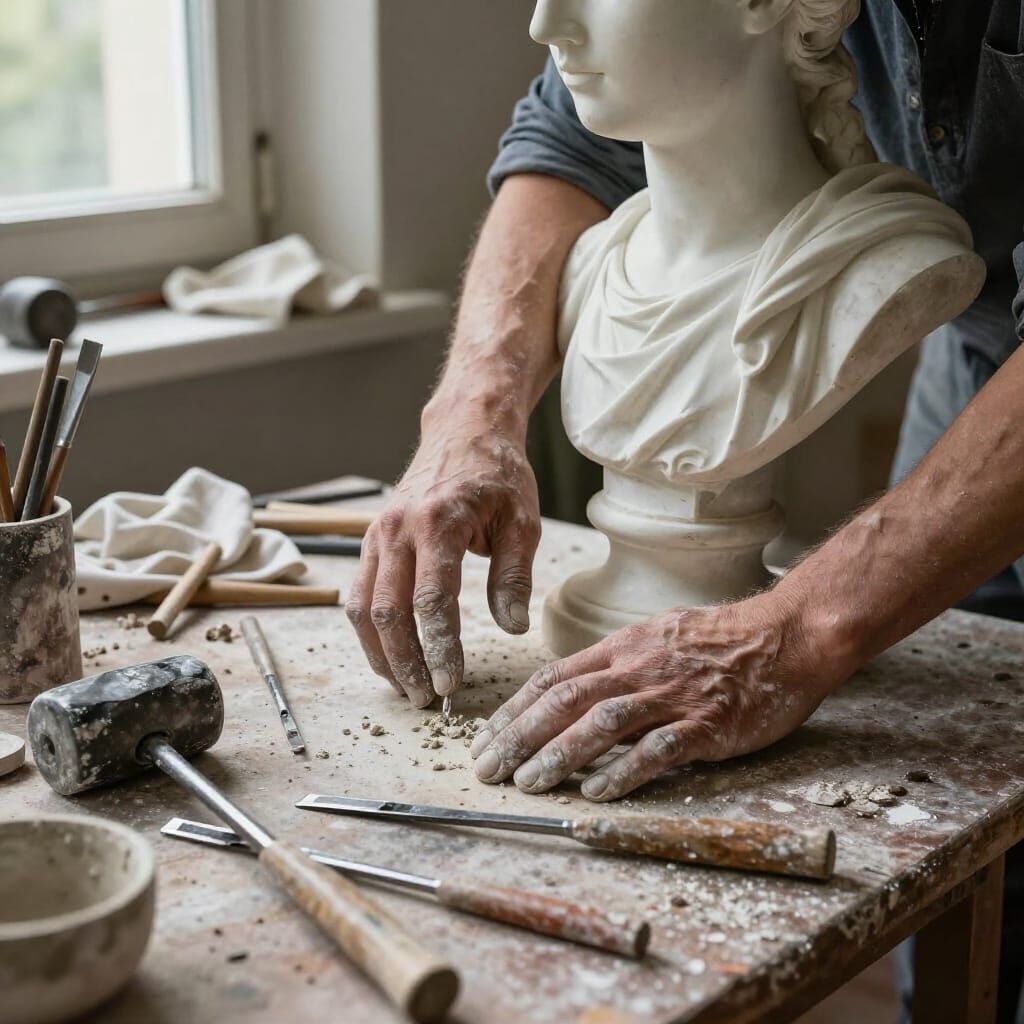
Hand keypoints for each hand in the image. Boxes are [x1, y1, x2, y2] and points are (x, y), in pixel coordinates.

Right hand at [346, 423, 540, 707]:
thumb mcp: (522, 521)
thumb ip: (513, 576)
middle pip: (388, 611)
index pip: (431, 600)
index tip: (451, 685)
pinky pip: (357, 595)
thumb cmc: (497, 476)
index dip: (439, 649)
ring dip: (381, 654)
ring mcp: (377, 534)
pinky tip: (390, 657)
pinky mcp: (370, 541)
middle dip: (406, 662)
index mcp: (438, 522)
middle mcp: (398, 530)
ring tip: (407, 688)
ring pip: (363, 608)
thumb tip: (512, 627)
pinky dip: (369, 632)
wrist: (463, 432)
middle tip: (427, 700)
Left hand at [470, 597, 842, 800]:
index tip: (487, 737)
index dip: (515, 709)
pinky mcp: (707, 724)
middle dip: (520, 736)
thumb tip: (572, 690)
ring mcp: (673, 695)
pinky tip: (595, 793)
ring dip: (559, 755)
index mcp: (623, 648)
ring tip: (527, 783)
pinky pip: (658, 750)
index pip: (555, 678)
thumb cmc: (720, 639)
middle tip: (487, 768)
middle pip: (566, 700)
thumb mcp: (657, 636)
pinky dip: (623, 772)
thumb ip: (616, 663)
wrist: (785, 635)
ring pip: (603, 723)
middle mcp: (640, 668)